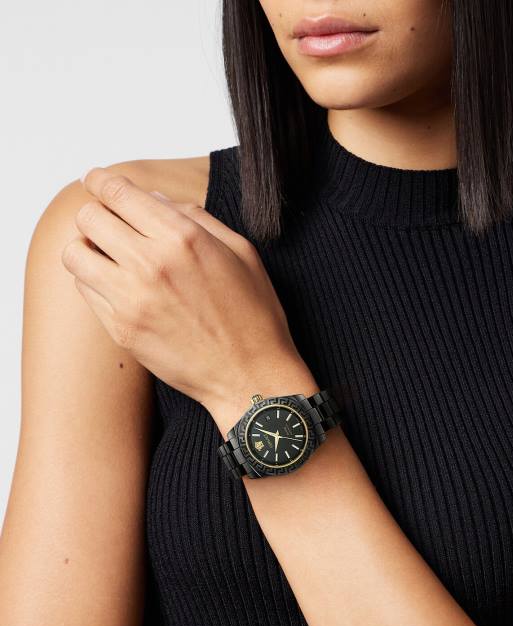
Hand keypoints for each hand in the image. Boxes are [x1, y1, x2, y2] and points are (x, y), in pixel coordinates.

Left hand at [61, 167, 310, 422]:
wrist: (249, 375)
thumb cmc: (252, 315)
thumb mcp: (240, 252)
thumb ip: (197, 218)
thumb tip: (156, 201)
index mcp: (183, 238)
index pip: (120, 193)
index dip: (102, 180)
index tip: (96, 179)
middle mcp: (151, 264)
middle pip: (90, 218)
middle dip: (96, 212)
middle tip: (109, 219)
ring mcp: (131, 300)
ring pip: (75, 254)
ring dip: (87, 246)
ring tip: (107, 252)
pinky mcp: (121, 329)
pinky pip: (85, 290)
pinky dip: (93, 279)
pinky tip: (116, 282)